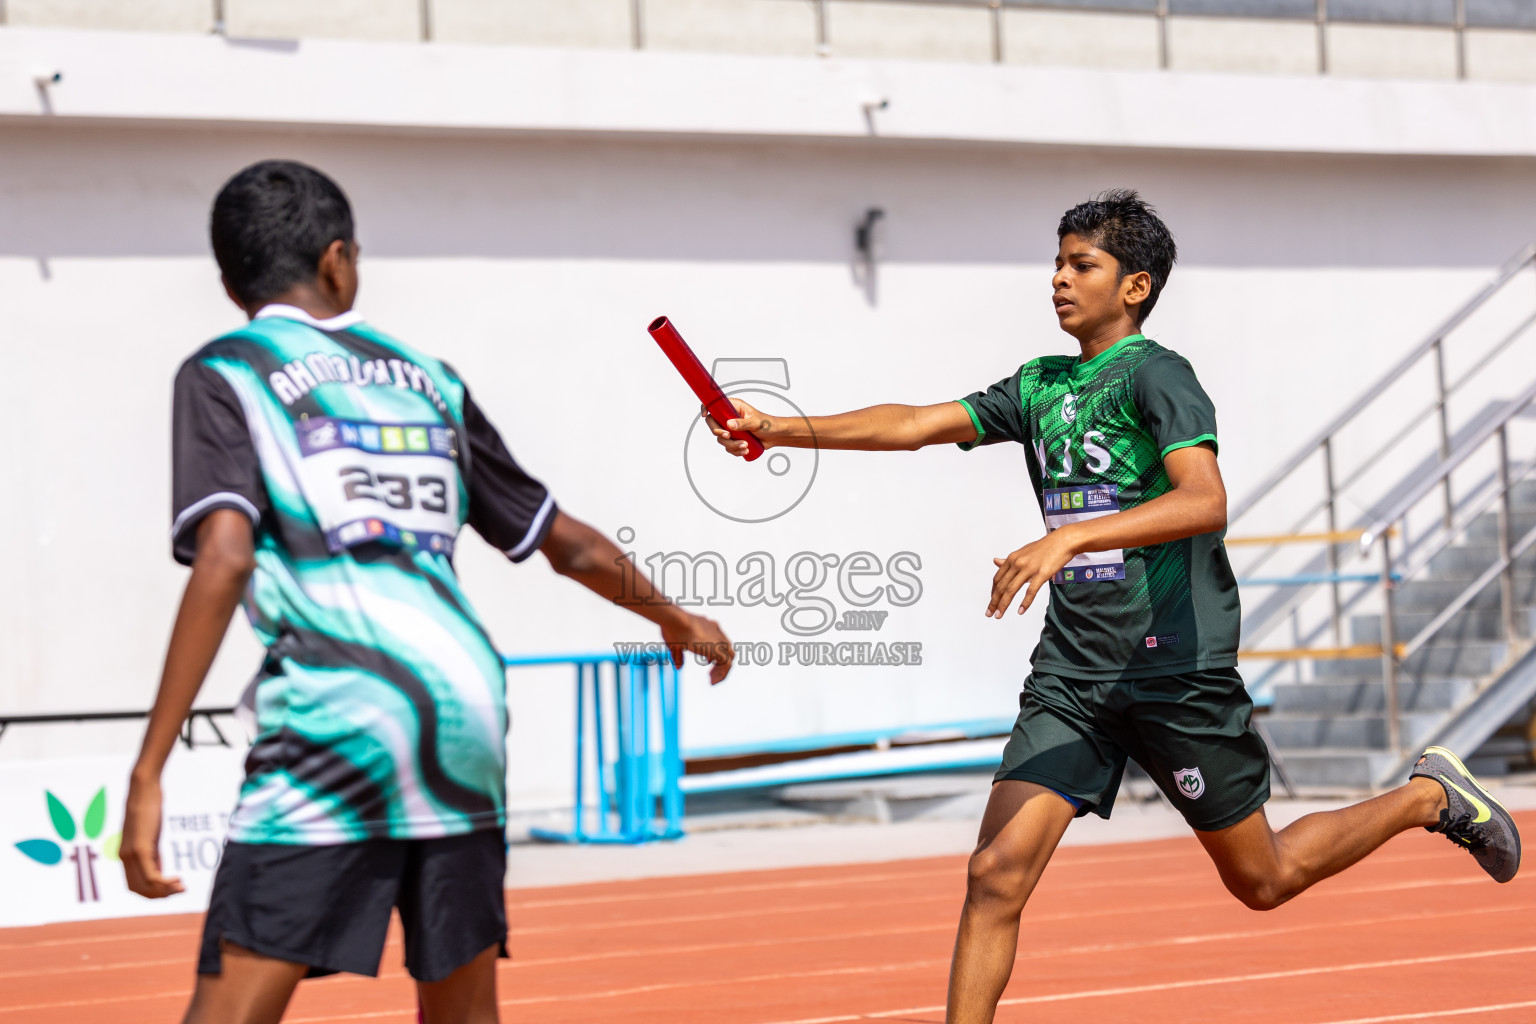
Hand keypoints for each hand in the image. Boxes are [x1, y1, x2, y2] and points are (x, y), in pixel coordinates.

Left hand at [121, 772, 183, 898]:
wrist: (142, 789)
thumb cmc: (148, 807)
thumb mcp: (150, 835)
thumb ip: (152, 855)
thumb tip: (159, 872)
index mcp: (125, 855)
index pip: (136, 885)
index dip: (154, 892)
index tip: (172, 889)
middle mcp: (125, 858)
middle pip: (140, 890)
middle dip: (160, 895)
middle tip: (180, 890)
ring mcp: (131, 854)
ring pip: (145, 886)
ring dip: (165, 891)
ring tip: (181, 887)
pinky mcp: (140, 849)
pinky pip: (151, 876)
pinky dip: (165, 883)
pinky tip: (178, 879)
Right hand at [660, 613, 734, 684]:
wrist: (675, 620)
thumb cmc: (672, 627)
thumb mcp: (675, 644)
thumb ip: (679, 656)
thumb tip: (678, 667)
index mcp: (708, 626)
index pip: (719, 640)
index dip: (715, 652)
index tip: (707, 662)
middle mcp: (716, 631)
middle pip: (727, 649)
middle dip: (720, 663)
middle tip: (710, 674)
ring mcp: (719, 640)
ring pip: (730, 657)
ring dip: (722, 671)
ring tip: (712, 680)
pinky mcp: (718, 649)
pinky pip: (727, 665)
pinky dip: (722, 674)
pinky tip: (712, 681)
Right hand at [704, 398, 773, 457]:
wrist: (775, 436)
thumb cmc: (768, 424)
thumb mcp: (756, 422)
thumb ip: (743, 423)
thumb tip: (729, 424)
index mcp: (734, 407)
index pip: (715, 404)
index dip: (707, 408)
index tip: (706, 415)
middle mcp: (730, 417)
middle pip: (713, 425)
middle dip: (720, 433)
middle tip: (729, 436)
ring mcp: (731, 429)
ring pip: (721, 439)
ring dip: (732, 445)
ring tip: (746, 445)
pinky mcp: (735, 439)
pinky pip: (728, 447)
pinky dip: (735, 450)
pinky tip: (745, 450)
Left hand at [987, 529, 1079, 617]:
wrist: (1063, 541)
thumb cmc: (1044, 547)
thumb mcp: (1023, 552)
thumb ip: (1009, 560)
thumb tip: (995, 561)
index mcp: (1012, 558)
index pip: (997, 578)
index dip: (993, 592)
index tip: (991, 602)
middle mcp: (1018, 563)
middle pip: (1001, 586)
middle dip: (994, 602)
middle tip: (989, 613)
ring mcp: (1029, 568)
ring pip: (1011, 590)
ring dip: (1003, 604)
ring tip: (999, 615)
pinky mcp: (1041, 574)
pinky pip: (1030, 591)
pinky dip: (1024, 603)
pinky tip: (1020, 611)